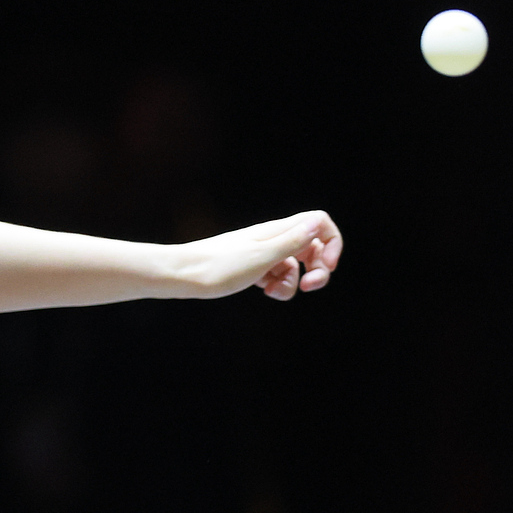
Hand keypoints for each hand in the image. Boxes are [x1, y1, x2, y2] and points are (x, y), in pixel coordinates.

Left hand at [179, 211, 342, 300]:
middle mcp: (271, 238)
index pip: (320, 222)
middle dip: (318, 269)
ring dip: (292, 283)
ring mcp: (261, 253)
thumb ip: (291, 241)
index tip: (328, 265)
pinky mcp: (251, 267)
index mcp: (276, 230)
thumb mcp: (261, 257)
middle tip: (308, 286)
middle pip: (312, 247)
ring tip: (272, 292)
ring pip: (294, 266)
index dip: (332, 242)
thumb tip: (319, 221)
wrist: (181, 275)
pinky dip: (277, 286)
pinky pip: (276, 276)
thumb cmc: (218, 267)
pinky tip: (264, 291)